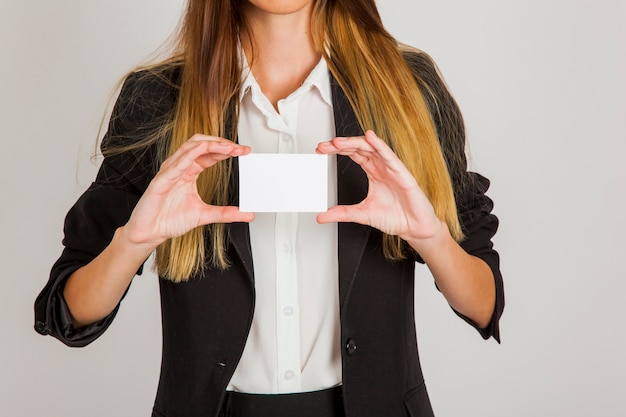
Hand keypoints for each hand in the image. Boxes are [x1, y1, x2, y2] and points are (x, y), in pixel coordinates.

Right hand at [122, 134, 253, 247]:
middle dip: (220, 143)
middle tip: (238, 148)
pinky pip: (175, 165)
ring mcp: (170, 172)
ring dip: (209, 145)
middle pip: (200, 144)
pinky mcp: (160, 181)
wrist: (150, 232)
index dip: (226, 150)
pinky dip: (189, 155)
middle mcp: (180, 168)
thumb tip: (248, 214)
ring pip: (188, 148)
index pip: (210, 154)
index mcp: (189, 172)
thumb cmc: (169, 219)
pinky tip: (201, 150)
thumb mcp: (205, 215)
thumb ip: (226, 213)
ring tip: (226, 146)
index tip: (244, 152)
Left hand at [316, 130, 445, 245]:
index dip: (337, 150)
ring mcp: (392, 168)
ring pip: (372, 148)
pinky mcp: (402, 174)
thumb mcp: (361, 214)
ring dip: (354, 143)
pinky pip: (390, 156)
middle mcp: (381, 167)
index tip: (321, 150)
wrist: (415, 227)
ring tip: (338, 142)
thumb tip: (322, 216)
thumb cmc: (395, 217)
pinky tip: (370, 137)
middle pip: (359, 148)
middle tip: (324, 146)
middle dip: (341, 145)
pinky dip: (380, 145)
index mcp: (373, 172)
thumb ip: (342, 213)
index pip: (353, 154)